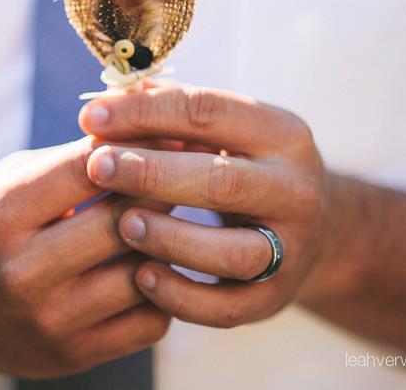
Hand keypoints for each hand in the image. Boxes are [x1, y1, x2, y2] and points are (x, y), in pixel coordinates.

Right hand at [0, 138, 170, 377]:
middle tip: (189, 172)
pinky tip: (154, 266)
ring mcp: (49, 321)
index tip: (171, 129)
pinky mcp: (74, 355)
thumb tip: (146, 130)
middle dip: (162, 190)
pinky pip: (149, 320)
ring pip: (143, 273)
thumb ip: (66, 159)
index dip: (138, 144)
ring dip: (167, 241)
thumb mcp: (2, 181)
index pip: (87, 169)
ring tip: (175, 217)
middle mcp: (20, 273)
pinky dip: (163, 289)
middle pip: (121, 222)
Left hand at [77, 82, 334, 327]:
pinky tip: (140, 278)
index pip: (207, 112)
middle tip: (96, 166)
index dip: (144, 113)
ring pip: (234, 252)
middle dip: (151, 173)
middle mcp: (296, 189)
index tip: (90, 117)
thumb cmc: (242, 165)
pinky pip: (228, 307)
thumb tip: (106, 97)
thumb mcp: (224, 130)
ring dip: (170, 238)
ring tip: (122, 225)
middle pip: (221, 181)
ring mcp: (292, 248)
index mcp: (280, 133)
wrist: (314, 229)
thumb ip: (169, 111)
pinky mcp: (276, 297)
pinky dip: (181, 296)